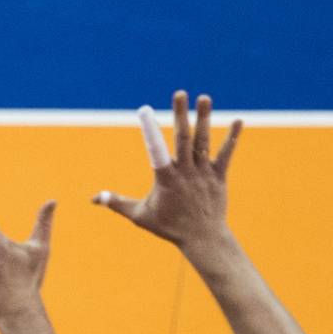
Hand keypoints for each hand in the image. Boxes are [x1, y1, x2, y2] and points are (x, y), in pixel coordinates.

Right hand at [94, 90, 242, 248]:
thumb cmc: (169, 228)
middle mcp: (186, 172)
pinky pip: (226, 154)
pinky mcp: (218, 177)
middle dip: (181, 114)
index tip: (143, 110)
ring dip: (204, 119)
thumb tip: (94, 198)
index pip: (155, 149)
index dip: (149, 128)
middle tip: (180, 93)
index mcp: (166, 178)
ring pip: (203, 142)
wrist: (204, 240)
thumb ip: (117, 203)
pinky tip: (239, 121)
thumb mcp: (140, 216)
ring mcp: (203, 173)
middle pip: (183, 138)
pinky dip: (232, 137)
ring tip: (204, 97)